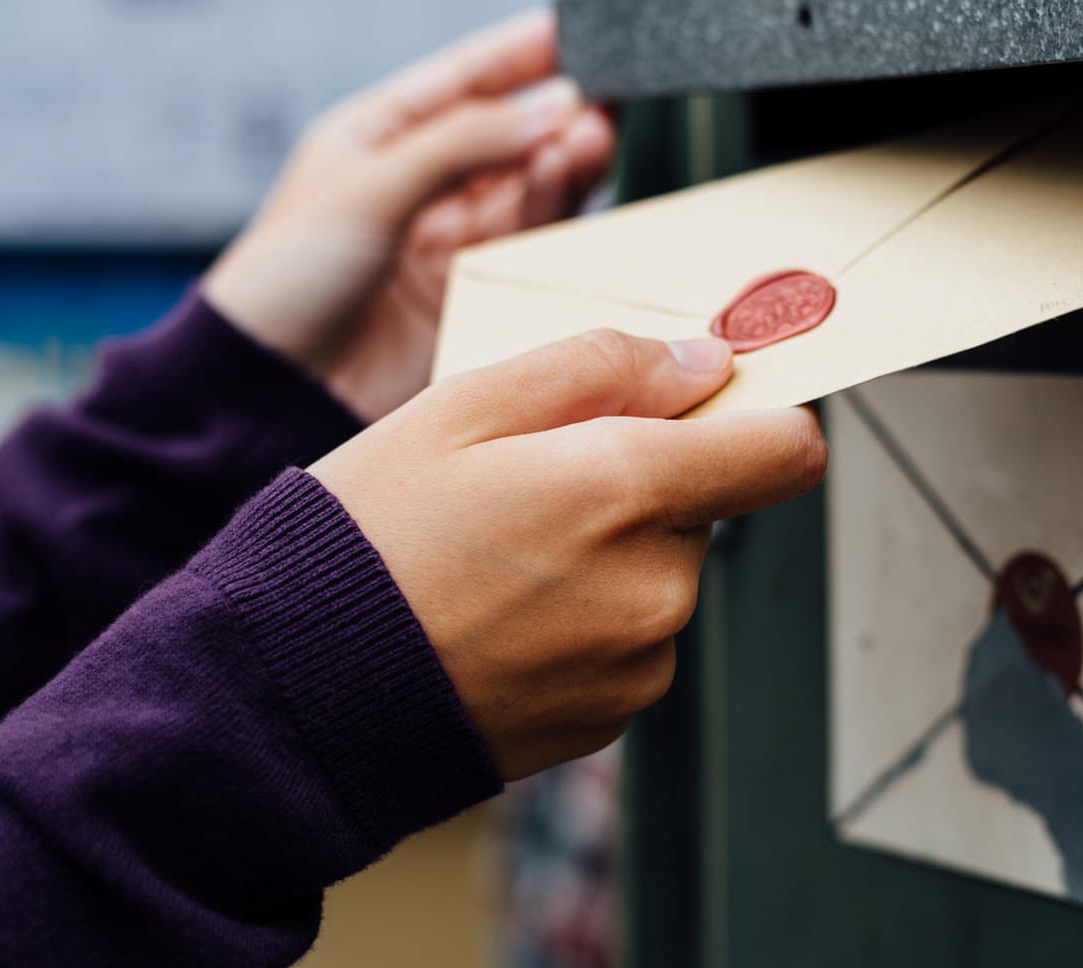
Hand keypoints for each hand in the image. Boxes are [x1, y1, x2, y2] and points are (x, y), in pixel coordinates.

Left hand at [203, 11, 614, 421]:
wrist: (270, 387)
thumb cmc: (284, 279)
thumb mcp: (369, 187)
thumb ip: (462, 143)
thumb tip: (550, 106)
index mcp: (377, 138)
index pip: (461, 79)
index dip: (517, 53)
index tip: (575, 30)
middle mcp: (419, 184)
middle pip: (505, 135)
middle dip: (554, 114)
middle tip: (601, 101)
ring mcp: (447, 239)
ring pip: (524, 187)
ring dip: (561, 161)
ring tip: (592, 140)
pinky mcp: (469, 292)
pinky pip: (527, 242)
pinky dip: (554, 213)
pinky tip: (571, 185)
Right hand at [310, 331, 826, 779]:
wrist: (294, 693)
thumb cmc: (364, 539)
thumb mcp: (463, 405)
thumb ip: (601, 366)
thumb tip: (701, 363)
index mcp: (626, 490)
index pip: (788, 451)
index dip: (759, 419)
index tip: (710, 411)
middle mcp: (653, 587)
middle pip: (708, 507)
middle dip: (642, 484)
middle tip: (529, 486)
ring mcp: (636, 663)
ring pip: (662, 574)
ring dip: (608, 556)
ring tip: (497, 560)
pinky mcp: (608, 717)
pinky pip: (627, 642)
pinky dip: (582, 621)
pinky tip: (497, 617)